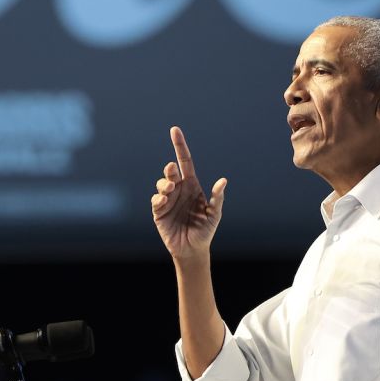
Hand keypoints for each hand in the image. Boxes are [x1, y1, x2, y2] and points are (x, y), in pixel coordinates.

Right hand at [151, 126, 226, 261]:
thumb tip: (223, 181)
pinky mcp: (159, 211)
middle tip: (172, 170)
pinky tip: (164, 201)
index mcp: (192, 185)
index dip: (179, 145)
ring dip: (164, 183)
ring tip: (169, 189)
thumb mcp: (215, 214)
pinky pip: (156, 199)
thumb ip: (218, 198)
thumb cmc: (205, 230)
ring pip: (161, 183)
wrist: (192, 250)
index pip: (185, 161)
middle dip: (170, 169)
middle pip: (171, 171)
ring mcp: (168, 199)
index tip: (174, 130)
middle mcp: (179, 189)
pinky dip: (159, 198)